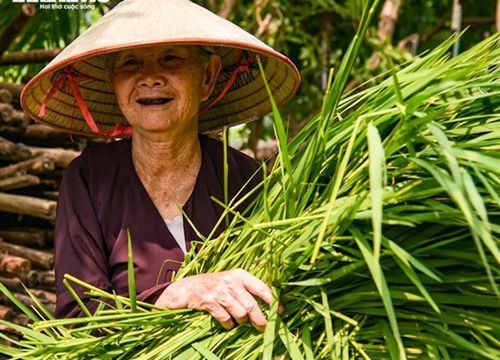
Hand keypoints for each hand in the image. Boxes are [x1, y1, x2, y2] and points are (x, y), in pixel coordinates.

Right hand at [155, 269, 276, 330]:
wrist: (187, 288)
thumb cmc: (214, 286)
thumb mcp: (231, 281)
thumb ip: (247, 290)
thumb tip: (269, 305)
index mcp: (240, 275)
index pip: (261, 287)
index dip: (272, 301)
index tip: (280, 311)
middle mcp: (231, 281)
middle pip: (251, 305)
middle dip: (259, 319)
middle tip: (263, 328)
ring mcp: (220, 291)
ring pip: (240, 313)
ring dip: (241, 322)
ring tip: (238, 321)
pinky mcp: (209, 302)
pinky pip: (226, 318)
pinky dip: (228, 324)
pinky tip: (227, 323)